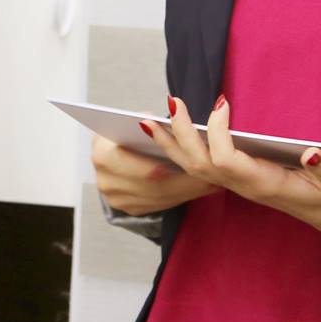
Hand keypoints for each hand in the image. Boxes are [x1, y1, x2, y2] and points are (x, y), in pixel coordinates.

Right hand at [91, 132, 215, 215]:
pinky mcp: (129, 208)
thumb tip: (174, 113)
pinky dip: (182, 195)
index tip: (203, 161)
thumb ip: (150, 120)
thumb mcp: (132, 121)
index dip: (177, 165)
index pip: (147, 167)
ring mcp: (117, 199)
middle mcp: (106, 181)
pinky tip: (200, 187)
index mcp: (104, 154)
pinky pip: (160, 205)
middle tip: (216, 175)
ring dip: (190, 190)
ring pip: (161, 198)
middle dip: (189, 181)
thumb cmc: (126, 132)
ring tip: (214, 180)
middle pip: (156, 186)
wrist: (111, 153)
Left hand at [143, 94, 320, 241]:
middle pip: (199, 164)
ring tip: (148, 120)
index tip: (221, 103)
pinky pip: (199, 167)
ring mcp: (236, 185)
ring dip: (170, 143)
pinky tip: (168, 132)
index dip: (218, 133)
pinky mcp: (236, 180)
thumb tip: (311, 152)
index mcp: (264, 184)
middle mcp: (244, 186)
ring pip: (193, 168)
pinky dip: (180, 149)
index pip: (227, 160)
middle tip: (172, 101)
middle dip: (181, 134)